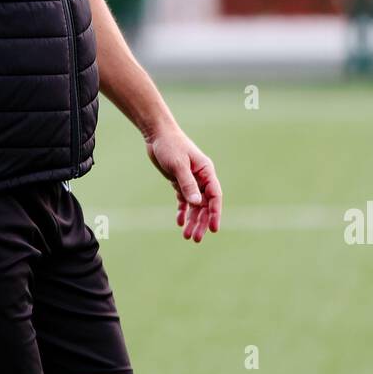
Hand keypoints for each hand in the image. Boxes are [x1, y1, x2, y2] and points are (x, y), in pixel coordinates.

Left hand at [145, 123, 221, 242]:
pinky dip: (183, 211)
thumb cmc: (170, 145)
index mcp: (206, 172)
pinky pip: (184, 200)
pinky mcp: (179, 182)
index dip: (215, 213)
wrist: (157, 135)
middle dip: (202, 222)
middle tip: (196, 239)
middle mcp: (201, 178)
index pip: (215, 196)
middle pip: (205, 205)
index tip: (214, 229)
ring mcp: (191, 181)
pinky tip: (179, 222)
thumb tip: (197, 203)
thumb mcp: (178, 165)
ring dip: (192, 220)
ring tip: (187, 236)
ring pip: (195, 205)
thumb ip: (187, 184)